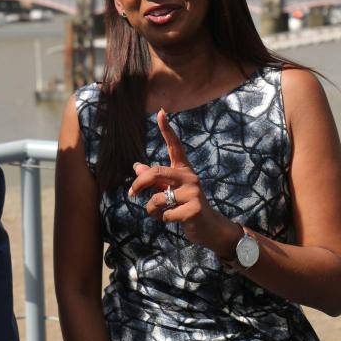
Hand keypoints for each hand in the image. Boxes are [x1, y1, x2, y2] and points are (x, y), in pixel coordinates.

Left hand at [128, 109, 230, 248]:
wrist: (210, 228)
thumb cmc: (186, 206)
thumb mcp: (170, 190)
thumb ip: (155, 180)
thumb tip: (136, 167)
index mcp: (183, 170)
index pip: (175, 146)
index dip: (167, 130)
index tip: (160, 112)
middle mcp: (189, 177)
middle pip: (156, 172)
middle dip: (139, 184)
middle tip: (131, 194)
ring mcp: (193, 192)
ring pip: (157, 198)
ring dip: (152, 209)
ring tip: (161, 213)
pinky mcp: (194, 209)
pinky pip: (165, 214)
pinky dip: (162, 219)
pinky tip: (173, 220)